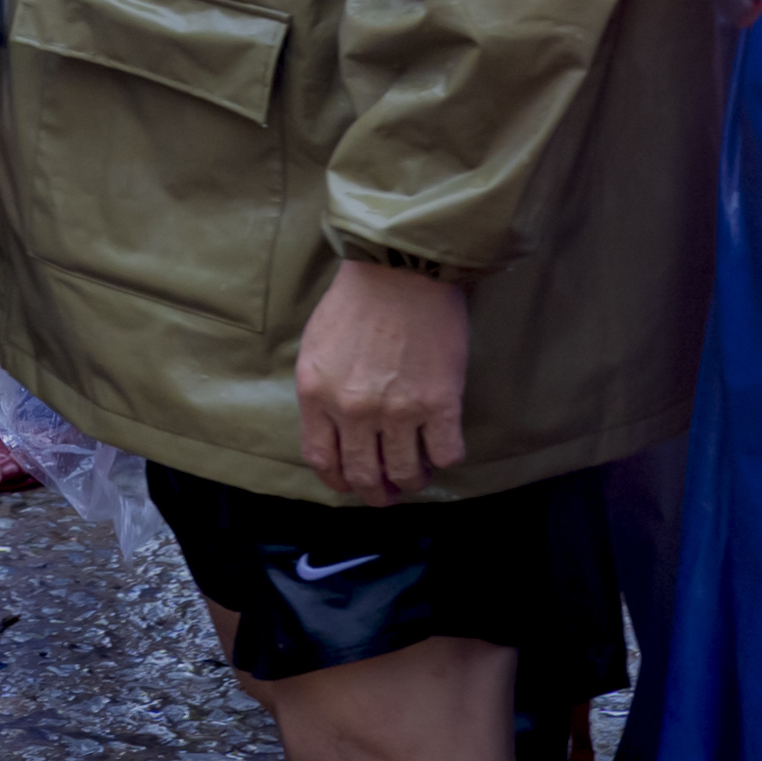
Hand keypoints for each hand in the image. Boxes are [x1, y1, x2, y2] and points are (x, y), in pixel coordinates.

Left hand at [293, 257, 470, 504]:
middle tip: (388, 492)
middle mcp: (352, 410)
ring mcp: (397, 410)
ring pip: (405, 472)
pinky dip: (444, 459)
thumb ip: (321, 391)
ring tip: (417, 474)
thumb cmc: (358, 299)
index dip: (338, 479)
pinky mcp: (439, 403)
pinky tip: (442, 448)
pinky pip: (445, 453)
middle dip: (376, 492)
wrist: (403, 268)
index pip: (322, 459)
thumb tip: (334, 429)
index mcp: (316, 394)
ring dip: (411, 480)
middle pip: (363, 474)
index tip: (351, 481)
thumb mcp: (317, 346)